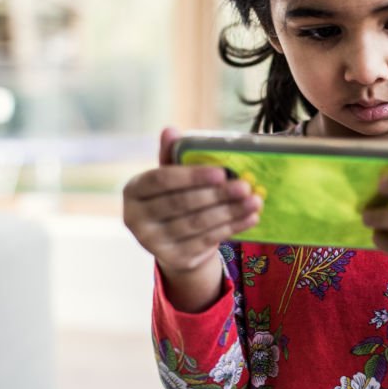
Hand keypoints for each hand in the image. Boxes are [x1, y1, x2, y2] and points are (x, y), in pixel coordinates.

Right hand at [123, 127, 261, 310]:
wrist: (174, 241)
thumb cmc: (174, 198)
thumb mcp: (171, 176)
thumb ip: (172, 155)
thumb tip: (170, 129)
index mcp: (132, 190)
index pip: (162, 180)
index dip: (192, 176)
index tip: (221, 172)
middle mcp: (135, 219)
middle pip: (182, 204)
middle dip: (217, 195)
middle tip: (245, 186)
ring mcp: (152, 243)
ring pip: (197, 224)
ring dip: (230, 212)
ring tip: (254, 200)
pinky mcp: (174, 259)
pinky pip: (207, 241)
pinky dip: (232, 227)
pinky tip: (251, 217)